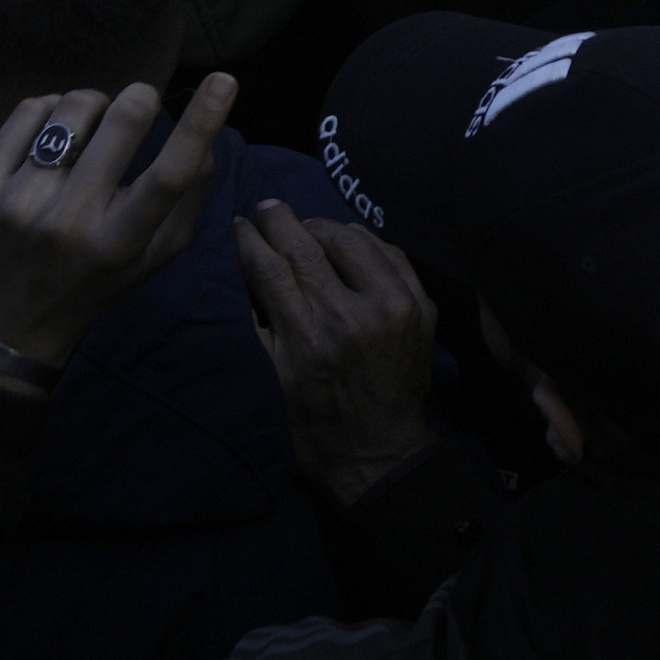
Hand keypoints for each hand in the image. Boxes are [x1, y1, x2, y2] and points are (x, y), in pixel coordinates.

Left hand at [0, 76, 233, 391]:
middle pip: (121, 122)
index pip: (169, 175)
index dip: (201, 123)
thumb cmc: (92, 285)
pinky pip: (29, 111)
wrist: (0, 326)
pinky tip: (52, 134)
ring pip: (73, 107)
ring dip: (94, 104)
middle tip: (138, 105)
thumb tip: (207, 137)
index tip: (224, 80)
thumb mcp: (152, 259)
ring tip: (89, 129)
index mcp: (119, 243)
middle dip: (139, 98)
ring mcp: (17, 202)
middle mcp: (68, 222)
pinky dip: (51, 108)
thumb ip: (187, 200)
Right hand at [236, 199, 448, 506]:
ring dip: (324, 227)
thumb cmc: (314, 427)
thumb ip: (259, 327)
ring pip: (353, 239)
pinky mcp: (421, 306)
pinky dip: (366, 242)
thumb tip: (243, 274)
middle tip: (267, 207)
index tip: (238, 223)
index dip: (249, 240)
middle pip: (308, 245)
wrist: (380, 453)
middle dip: (281, 221)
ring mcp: (394, 306)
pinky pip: (391, 253)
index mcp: (307, 335)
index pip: (270, 267)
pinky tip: (348, 241)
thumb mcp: (272, 383)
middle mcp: (352, 313)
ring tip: (306, 225)